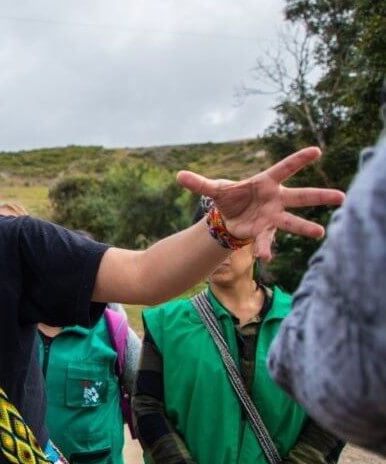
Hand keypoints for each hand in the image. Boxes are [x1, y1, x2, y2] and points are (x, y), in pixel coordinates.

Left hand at [176, 146, 344, 259]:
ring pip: (293, 222)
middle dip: (320, 196)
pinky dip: (266, 248)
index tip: (316, 150)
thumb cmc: (229, 198)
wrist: (229, 218)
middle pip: (301, 196)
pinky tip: (265, 258)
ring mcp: (273, 217)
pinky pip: (268, 241)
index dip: (299, 159)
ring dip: (305, 228)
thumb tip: (178, 176)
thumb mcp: (214, 190)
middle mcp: (276, 199)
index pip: (285, 168)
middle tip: (341, 197)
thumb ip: (199, 183)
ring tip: (320, 233)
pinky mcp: (265, 232)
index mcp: (265, 182)